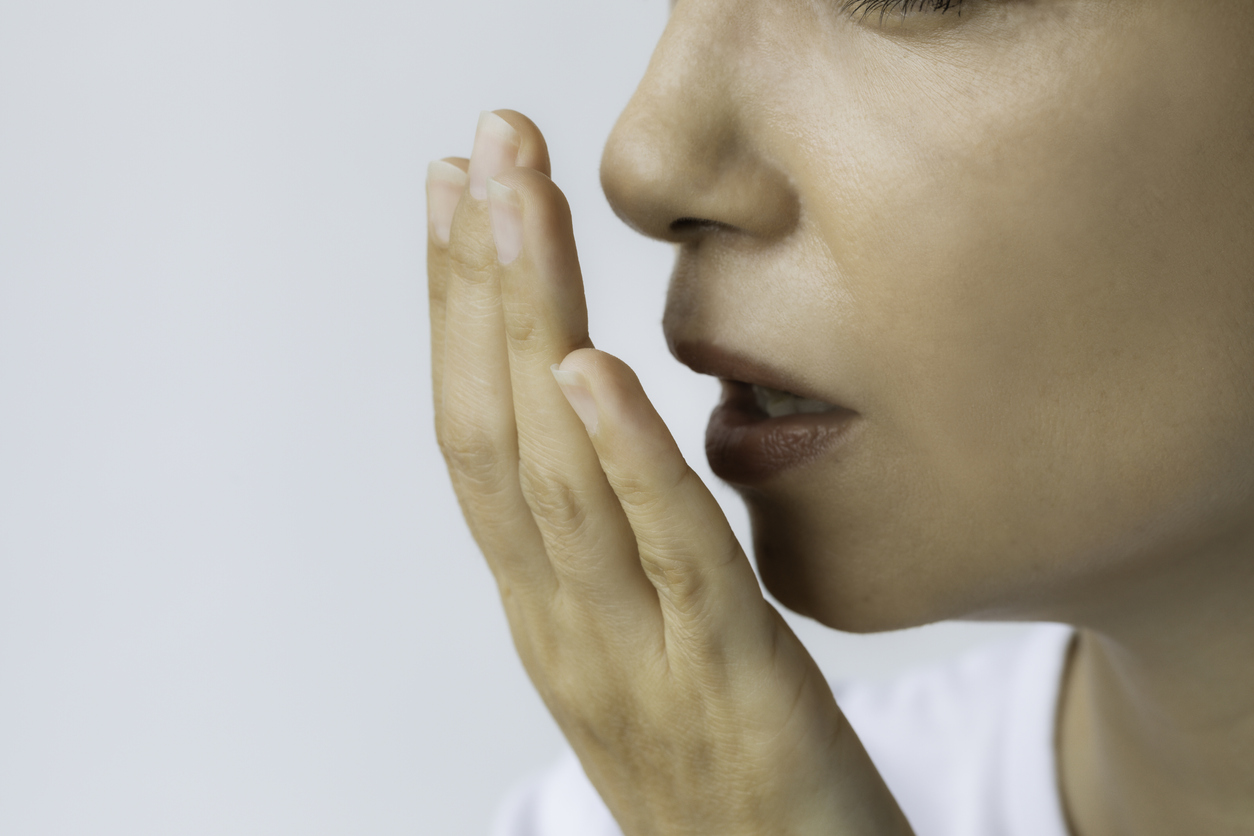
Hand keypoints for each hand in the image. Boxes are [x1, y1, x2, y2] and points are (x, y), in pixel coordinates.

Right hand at [427, 109, 913, 835]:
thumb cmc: (728, 781)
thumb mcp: (652, 650)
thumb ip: (624, 550)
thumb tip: (614, 431)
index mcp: (550, 610)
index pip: (480, 439)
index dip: (454, 314)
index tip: (454, 199)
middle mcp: (565, 625)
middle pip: (496, 431)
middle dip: (477, 282)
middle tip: (476, 149)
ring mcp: (631, 657)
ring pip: (558, 474)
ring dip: (528, 325)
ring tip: (516, 202)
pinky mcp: (726, 684)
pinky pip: (669, 557)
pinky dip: (624, 460)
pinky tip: (593, 369)